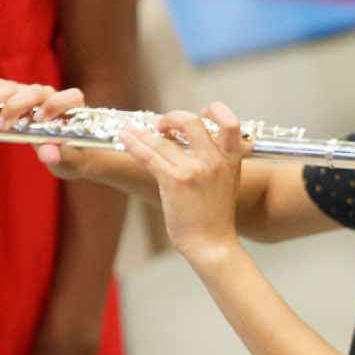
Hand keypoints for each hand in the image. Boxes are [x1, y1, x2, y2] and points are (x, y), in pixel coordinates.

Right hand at [0, 68, 107, 180]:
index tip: (41, 119)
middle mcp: (53, 97)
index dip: (56, 104)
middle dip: (15, 106)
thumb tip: (49, 155)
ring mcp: (34, 97)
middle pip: (34, 91)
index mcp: (72, 108)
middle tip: (0, 126)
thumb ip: (61, 155)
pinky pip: (1, 88)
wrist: (71, 155)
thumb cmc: (73, 156)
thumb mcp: (70, 160)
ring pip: (14, 89)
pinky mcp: (19, 100)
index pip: (69, 96)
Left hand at [118, 103, 248, 262]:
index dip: (213, 111)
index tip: (199, 114)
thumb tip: (192, 143)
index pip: (229, 121)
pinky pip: (149, 155)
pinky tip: (124, 139)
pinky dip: (133, 144)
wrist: (212, 244)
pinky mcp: (175, 181)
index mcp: (230, 159)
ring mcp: (194, 169)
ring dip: (142, 132)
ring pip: (162, 140)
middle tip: (161, 126)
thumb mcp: (227, 182)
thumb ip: (217, 161)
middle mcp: (214, 160)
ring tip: (129, 129)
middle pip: (190, 121)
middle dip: (171, 118)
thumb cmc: (215, 217)